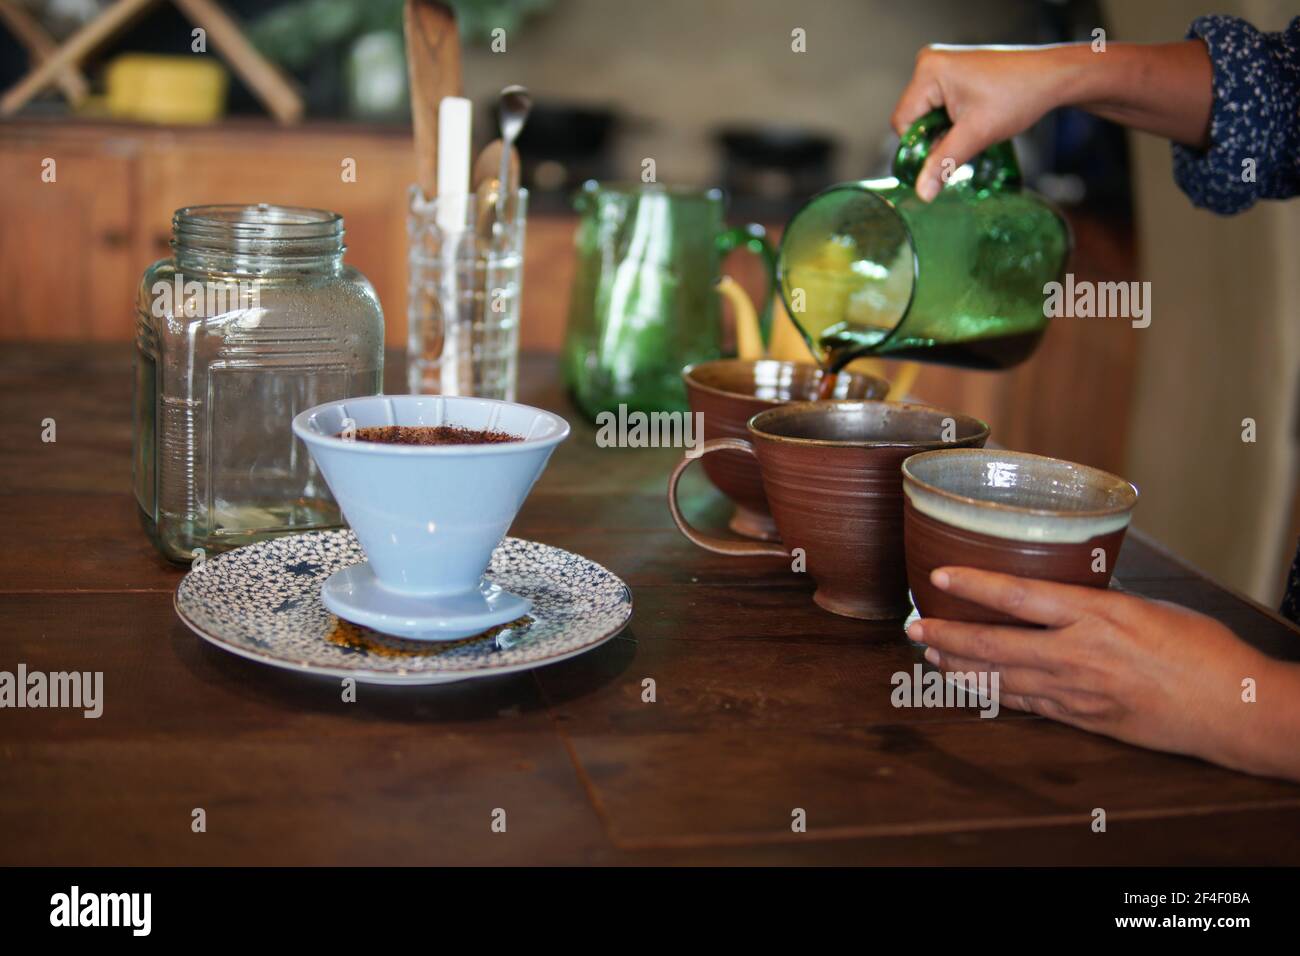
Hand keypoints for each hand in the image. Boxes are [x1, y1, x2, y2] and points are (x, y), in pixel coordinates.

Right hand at [892, 46, 1079, 199]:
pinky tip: (974, 121)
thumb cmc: (1018, 95)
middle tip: (965, 140)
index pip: (903, 122)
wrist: (1052, 78)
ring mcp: (941, 66)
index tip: (945, 155)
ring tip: (974, 128)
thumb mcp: (977, 134)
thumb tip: (921, 193)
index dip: (920, 145)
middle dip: (936, 137)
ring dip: (946, 131)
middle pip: (914, 119)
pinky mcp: (953, 73)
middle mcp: (929, 63)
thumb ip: (944, 163)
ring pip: (927, 116)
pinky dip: (952, 122)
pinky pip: (939, 107)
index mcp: (929, 70)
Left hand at [906, 567, 1299, 780]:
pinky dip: (992, 693)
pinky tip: (969, 684)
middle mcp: (1079, 654)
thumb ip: (1096, 602)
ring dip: (960, 665)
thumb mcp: (1146, 606)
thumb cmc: (1200, 649)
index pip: (1020, 596)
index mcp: (1097, 615)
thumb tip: (1060, 589)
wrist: (1233, 709)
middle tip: (913, 624)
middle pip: (996, 643)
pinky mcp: (1083, 719)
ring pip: (1002, 677)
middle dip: (948, 633)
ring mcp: (1078, 692)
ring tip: (929, 651)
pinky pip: (1026, 705)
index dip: (974, 585)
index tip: (938, 576)